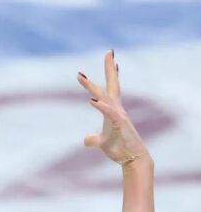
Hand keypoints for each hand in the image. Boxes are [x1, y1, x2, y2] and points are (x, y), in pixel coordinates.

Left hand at [77, 50, 148, 164]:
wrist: (132, 159)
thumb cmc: (119, 149)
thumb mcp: (101, 143)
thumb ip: (93, 139)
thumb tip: (86, 140)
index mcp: (112, 110)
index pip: (108, 89)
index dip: (109, 75)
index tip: (111, 60)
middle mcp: (117, 109)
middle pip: (112, 85)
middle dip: (110, 68)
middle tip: (109, 51)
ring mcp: (119, 116)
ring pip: (106, 97)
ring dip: (92, 87)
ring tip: (80, 77)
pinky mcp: (120, 125)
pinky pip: (110, 114)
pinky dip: (101, 107)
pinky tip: (92, 101)